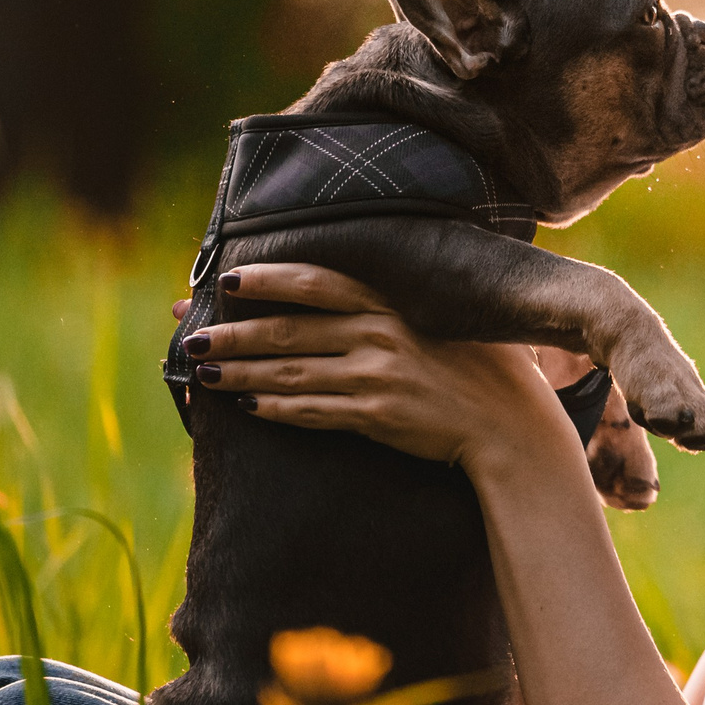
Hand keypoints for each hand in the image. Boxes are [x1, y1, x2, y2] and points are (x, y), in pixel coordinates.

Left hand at [176, 263, 567, 473]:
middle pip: (289, 330)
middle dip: (235, 331)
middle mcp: (379, 334)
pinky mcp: (375, 417)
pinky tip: (247, 406)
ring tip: (203, 371)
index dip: (267, 279)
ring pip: (289, 373)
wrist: (512, 425)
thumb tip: (363, 293)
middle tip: (192, 331)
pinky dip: (275, 408)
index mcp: (394, 303)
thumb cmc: (487, 367)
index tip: (227, 278)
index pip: (316, 282)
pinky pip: (311, 411)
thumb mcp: (450, 318)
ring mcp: (375, 377)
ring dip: (240, 372)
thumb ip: (404, 303)